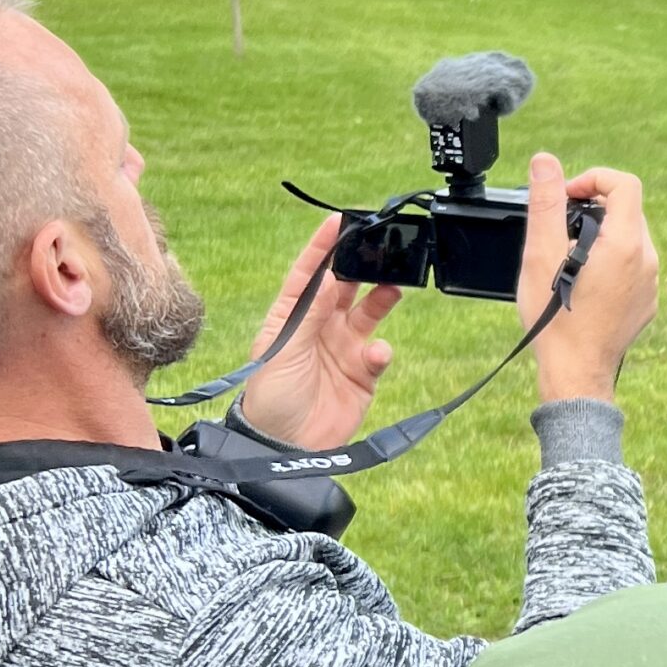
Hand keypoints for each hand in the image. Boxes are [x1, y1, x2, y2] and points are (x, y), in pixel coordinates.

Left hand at [232, 217, 399, 448]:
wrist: (285, 444)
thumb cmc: (272, 395)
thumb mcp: (283, 349)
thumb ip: (308, 314)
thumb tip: (328, 279)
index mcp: (292, 315)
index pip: (310, 273)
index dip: (324, 247)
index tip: (340, 222)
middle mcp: (320, 326)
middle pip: (345, 286)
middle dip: (362, 265)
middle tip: (380, 247)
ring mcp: (343, 348)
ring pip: (370, 312)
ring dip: (382, 297)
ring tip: (395, 285)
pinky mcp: (363, 374)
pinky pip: (379, 353)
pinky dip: (382, 351)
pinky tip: (377, 354)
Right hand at [524, 153, 658, 405]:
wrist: (576, 373)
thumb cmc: (555, 319)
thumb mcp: (541, 254)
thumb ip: (545, 202)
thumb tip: (545, 162)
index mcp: (626, 244)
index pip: (624, 184)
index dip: (593, 178)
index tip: (566, 196)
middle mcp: (647, 262)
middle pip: (627, 211)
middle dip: (592, 208)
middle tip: (559, 228)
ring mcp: (650, 285)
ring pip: (629, 240)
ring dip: (599, 237)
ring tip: (567, 258)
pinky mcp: (646, 304)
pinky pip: (632, 268)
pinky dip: (609, 263)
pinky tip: (582, 283)